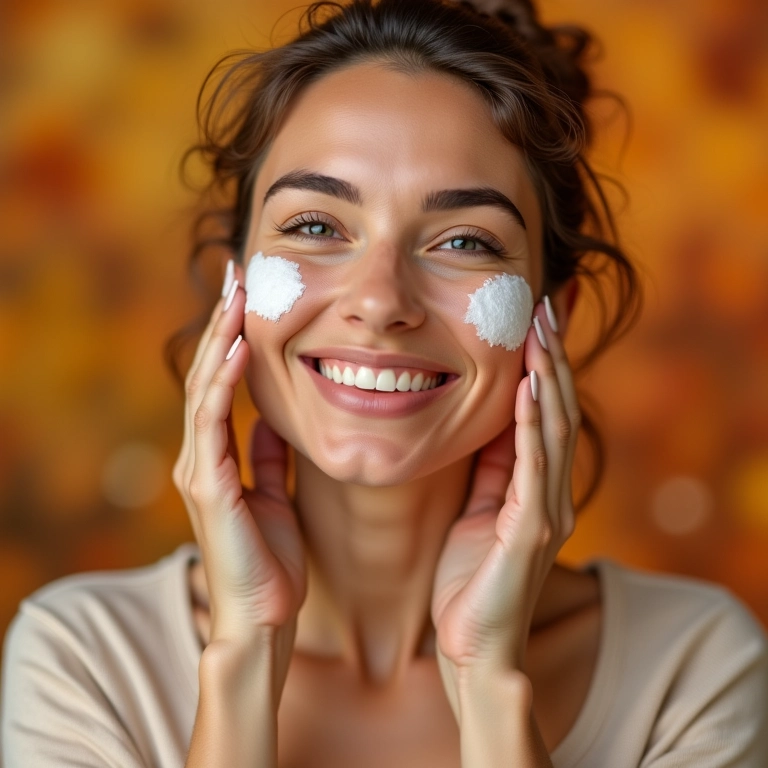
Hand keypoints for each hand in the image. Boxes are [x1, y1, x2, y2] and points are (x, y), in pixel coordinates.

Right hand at [172, 269, 306, 649]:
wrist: (264, 616)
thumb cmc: (271, 561)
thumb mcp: (274, 494)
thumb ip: (268, 457)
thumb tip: (273, 421)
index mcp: (218, 457)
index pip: (220, 385)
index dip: (230, 340)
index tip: (247, 300)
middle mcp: (201, 457)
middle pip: (206, 376)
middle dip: (222, 325)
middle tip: (236, 277)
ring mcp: (199, 470)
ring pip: (203, 390)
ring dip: (219, 340)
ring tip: (235, 297)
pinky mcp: (208, 486)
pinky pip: (214, 424)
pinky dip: (224, 385)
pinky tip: (237, 351)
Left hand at [431, 299, 579, 682]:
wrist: (471, 648)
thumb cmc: (469, 581)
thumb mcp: (475, 510)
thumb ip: (490, 469)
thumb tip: (491, 418)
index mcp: (536, 488)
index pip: (545, 413)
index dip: (543, 366)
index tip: (534, 321)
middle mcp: (550, 494)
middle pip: (557, 411)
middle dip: (552, 358)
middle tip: (544, 306)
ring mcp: (545, 512)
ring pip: (554, 430)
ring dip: (548, 378)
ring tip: (541, 331)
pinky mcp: (530, 533)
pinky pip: (532, 468)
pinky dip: (531, 425)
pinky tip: (527, 388)